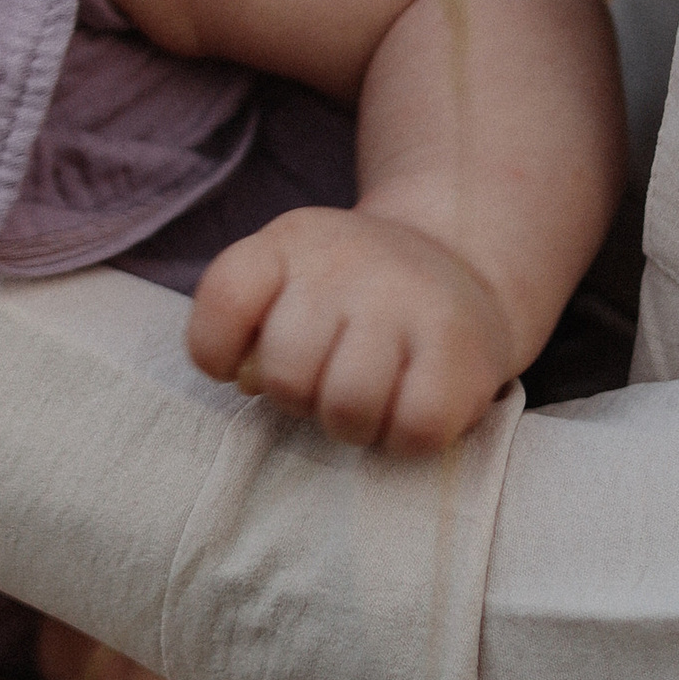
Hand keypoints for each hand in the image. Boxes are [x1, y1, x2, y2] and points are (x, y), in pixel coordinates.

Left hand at [186, 203, 516, 454]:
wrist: (459, 264)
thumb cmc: (351, 296)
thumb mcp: (289, 281)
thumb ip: (250, 324)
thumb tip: (247, 377)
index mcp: (293, 240)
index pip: (226, 297)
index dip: (215, 351)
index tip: (241, 366)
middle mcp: (348, 261)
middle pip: (285, 372)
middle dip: (297, 399)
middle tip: (324, 384)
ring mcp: (408, 301)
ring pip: (347, 407)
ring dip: (350, 425)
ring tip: (365, 401)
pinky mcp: (462, 348)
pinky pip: (413, 428)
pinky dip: (401, 439)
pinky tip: (405, 411)